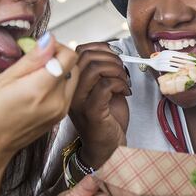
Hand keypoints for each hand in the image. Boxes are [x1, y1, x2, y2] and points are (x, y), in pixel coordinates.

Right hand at [0, 33, 78, 194]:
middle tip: (37, 59)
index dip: (57, 46)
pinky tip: (37, 86)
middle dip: (59, 57)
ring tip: (35, 74)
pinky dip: (58, 84)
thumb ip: (32, 59)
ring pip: (72, 78)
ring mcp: (60, 111)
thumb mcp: (4, 78)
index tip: (41, 47)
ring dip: (60, 70)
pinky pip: (67, 92)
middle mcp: (56, 101)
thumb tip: (49, 40)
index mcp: (40, 89)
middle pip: (74, 66)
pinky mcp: (59, 117)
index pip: (69, 57)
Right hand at [69, 42, 130, 167]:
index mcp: (71, 81)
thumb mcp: (102, 88)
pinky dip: (121, 83)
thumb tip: (113, 50)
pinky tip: (125, 92)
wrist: (107, 148)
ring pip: (95, 68)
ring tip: (124, 80)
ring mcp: (78, 101)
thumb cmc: (107, 117)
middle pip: (86, 56)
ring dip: (117, 70)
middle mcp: (70, 90)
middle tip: (122, 69)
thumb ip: (101, 70)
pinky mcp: (91, 111)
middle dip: (111, 58)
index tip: (115, 56)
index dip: (101, 48)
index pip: (79, 51)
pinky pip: (105, 85)